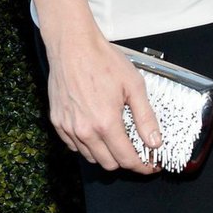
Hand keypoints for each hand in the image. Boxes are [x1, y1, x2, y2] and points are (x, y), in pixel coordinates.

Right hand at [45, 25, 161, 173]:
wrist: (72, 46)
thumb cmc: (102, 61)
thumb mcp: (134, 86)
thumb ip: (146, 118)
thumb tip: (155, 142)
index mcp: (106, 123)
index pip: (126, 159)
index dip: (142, 166)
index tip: (150, 165)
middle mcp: (85, 130)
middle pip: (108, 164)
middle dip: (125, 161)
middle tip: (136, 151)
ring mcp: (68, 127)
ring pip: (90, 157)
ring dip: (106, 154)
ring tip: (116, 139)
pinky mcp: (57, 122)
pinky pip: (73, 146)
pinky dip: (87, 145)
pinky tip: (96, 132)